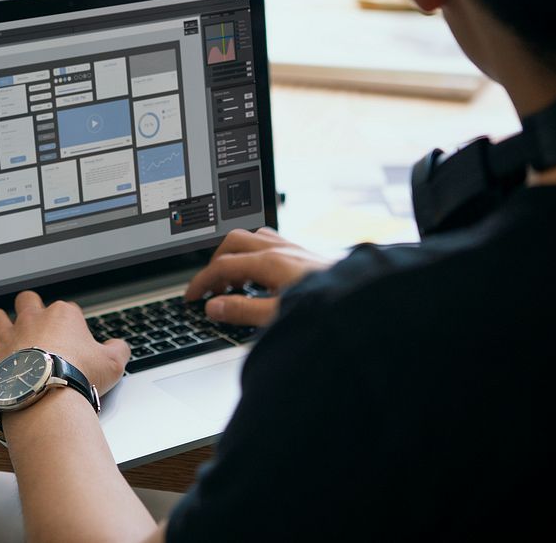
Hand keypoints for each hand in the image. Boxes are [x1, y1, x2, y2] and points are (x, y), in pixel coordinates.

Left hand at [0, 291, 129, 395]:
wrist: (50, 398)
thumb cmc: (80, 378)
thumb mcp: (113, 363)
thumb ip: (118, 350)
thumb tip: (119, 346)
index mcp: (63, 316)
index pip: (66, 309)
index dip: (69, 323)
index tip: (72, 339)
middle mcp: (32, 320)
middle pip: (26, 300)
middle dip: (28, 307)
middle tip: (33, 323)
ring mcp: (9, 337)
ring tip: (0, 331)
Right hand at [184, 227, 334, 325]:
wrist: (364, 300)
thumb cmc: (327, 308)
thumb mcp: (278, 316)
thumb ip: (243, 311)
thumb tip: (214, 306)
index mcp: (269, 262)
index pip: (222, 266)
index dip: (202, 282)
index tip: (192, 297)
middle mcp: (281, 250)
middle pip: (233, 243)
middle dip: (216, 263)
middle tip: (211, 288)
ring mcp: (294, 248)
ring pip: (253, 238)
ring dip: (236, 256)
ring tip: (235, 283)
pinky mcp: (306, 254)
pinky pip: (271, 242)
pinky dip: (256, 255)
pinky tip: (263, 276)